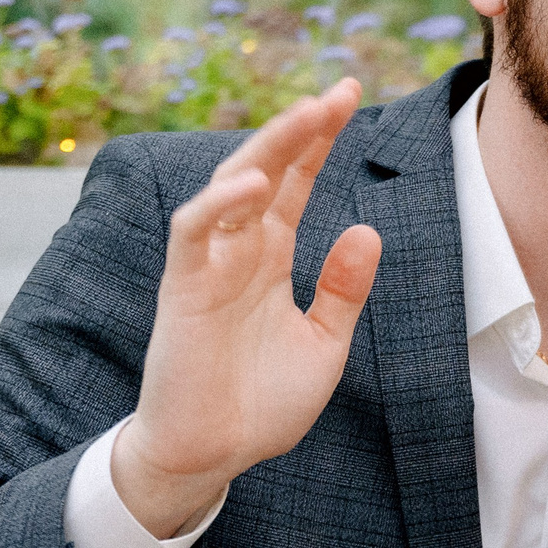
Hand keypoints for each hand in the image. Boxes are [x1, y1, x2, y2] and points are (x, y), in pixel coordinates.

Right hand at [111, 82, 381, 536]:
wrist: (213, 455)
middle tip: (342, 92)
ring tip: (308, 117)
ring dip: (268, 149)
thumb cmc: (260, 403)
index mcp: (272, 257)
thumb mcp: (324, 343)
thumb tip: (366, 228)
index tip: (351, 95)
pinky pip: (193, 232)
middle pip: (268, 170)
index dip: (320, 141)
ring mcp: (208, 265)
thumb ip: (342, 290)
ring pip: (231, 187)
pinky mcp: (182, 288)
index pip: (297, 183)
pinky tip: (257, 185)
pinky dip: (220, 204)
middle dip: (302, 129)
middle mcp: (239, 250)